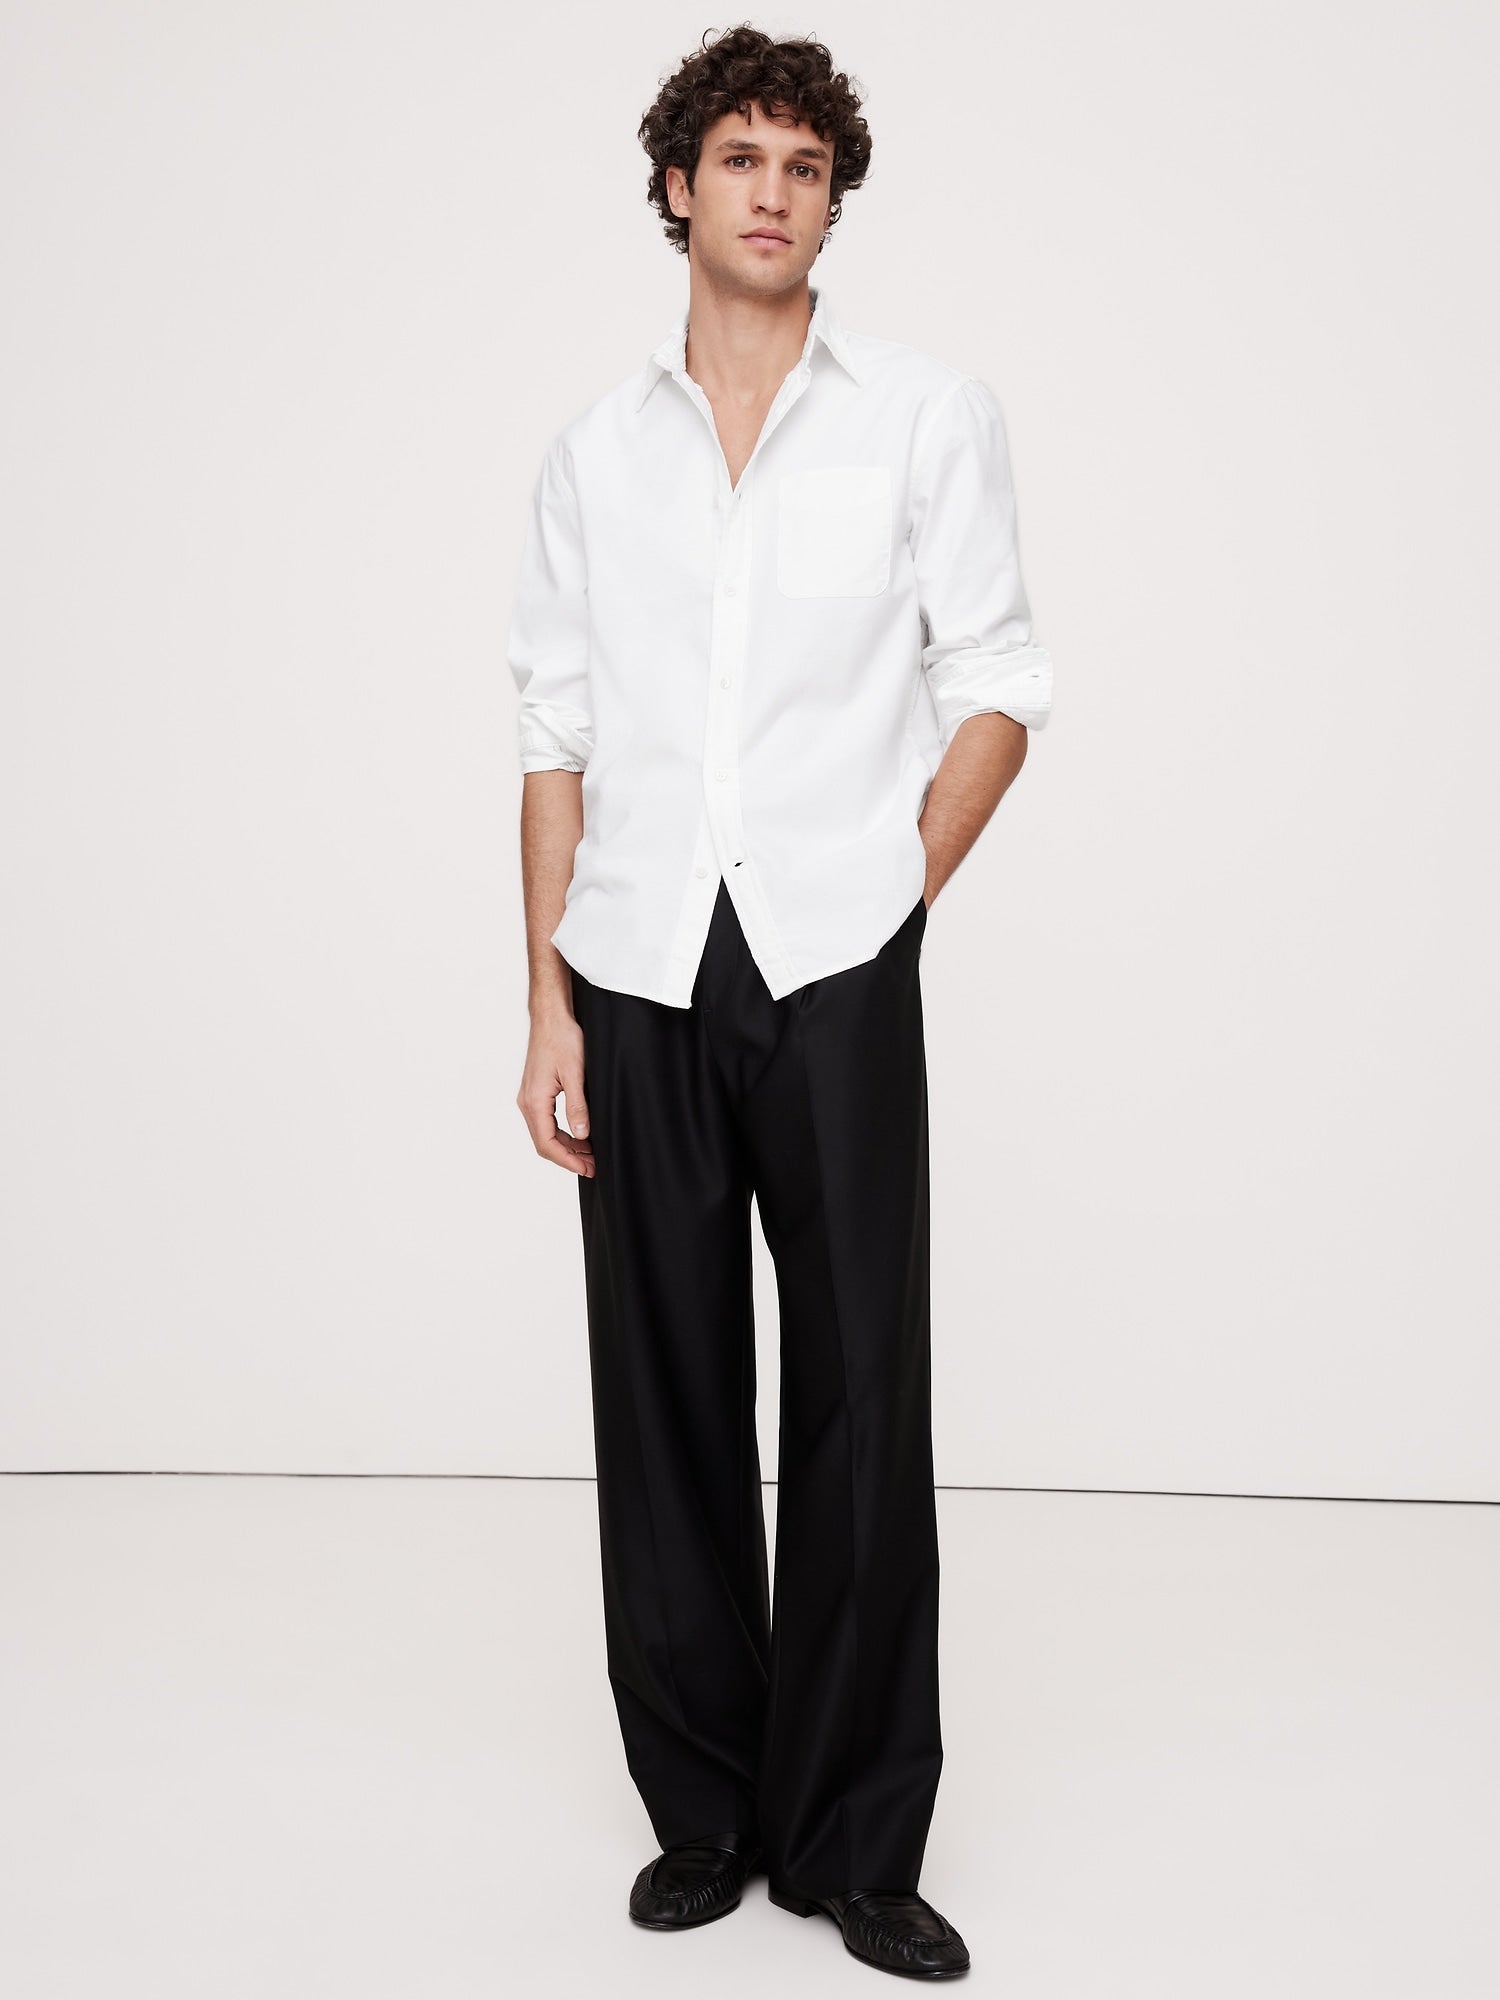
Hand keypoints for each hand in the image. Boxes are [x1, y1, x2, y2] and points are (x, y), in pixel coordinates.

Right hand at [517, 1012, 594, 1176]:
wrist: (551, 1017)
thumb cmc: (562, 1039)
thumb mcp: (576, 1074)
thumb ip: (578, 1107)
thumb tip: (583, 1135)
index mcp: (535, 1101)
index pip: (547, 1143)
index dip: (568, 1160)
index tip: (587, 1169)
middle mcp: (527, 1102)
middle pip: (544, 1143)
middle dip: (568, 1157)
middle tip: (593, 1166)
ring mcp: (530, 1098)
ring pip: (545, 1133)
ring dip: (566, 1146)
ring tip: (590, 1154)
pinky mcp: (536, 1093)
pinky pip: (546, 1121)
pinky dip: (562, 1133)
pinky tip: (580, 1135)